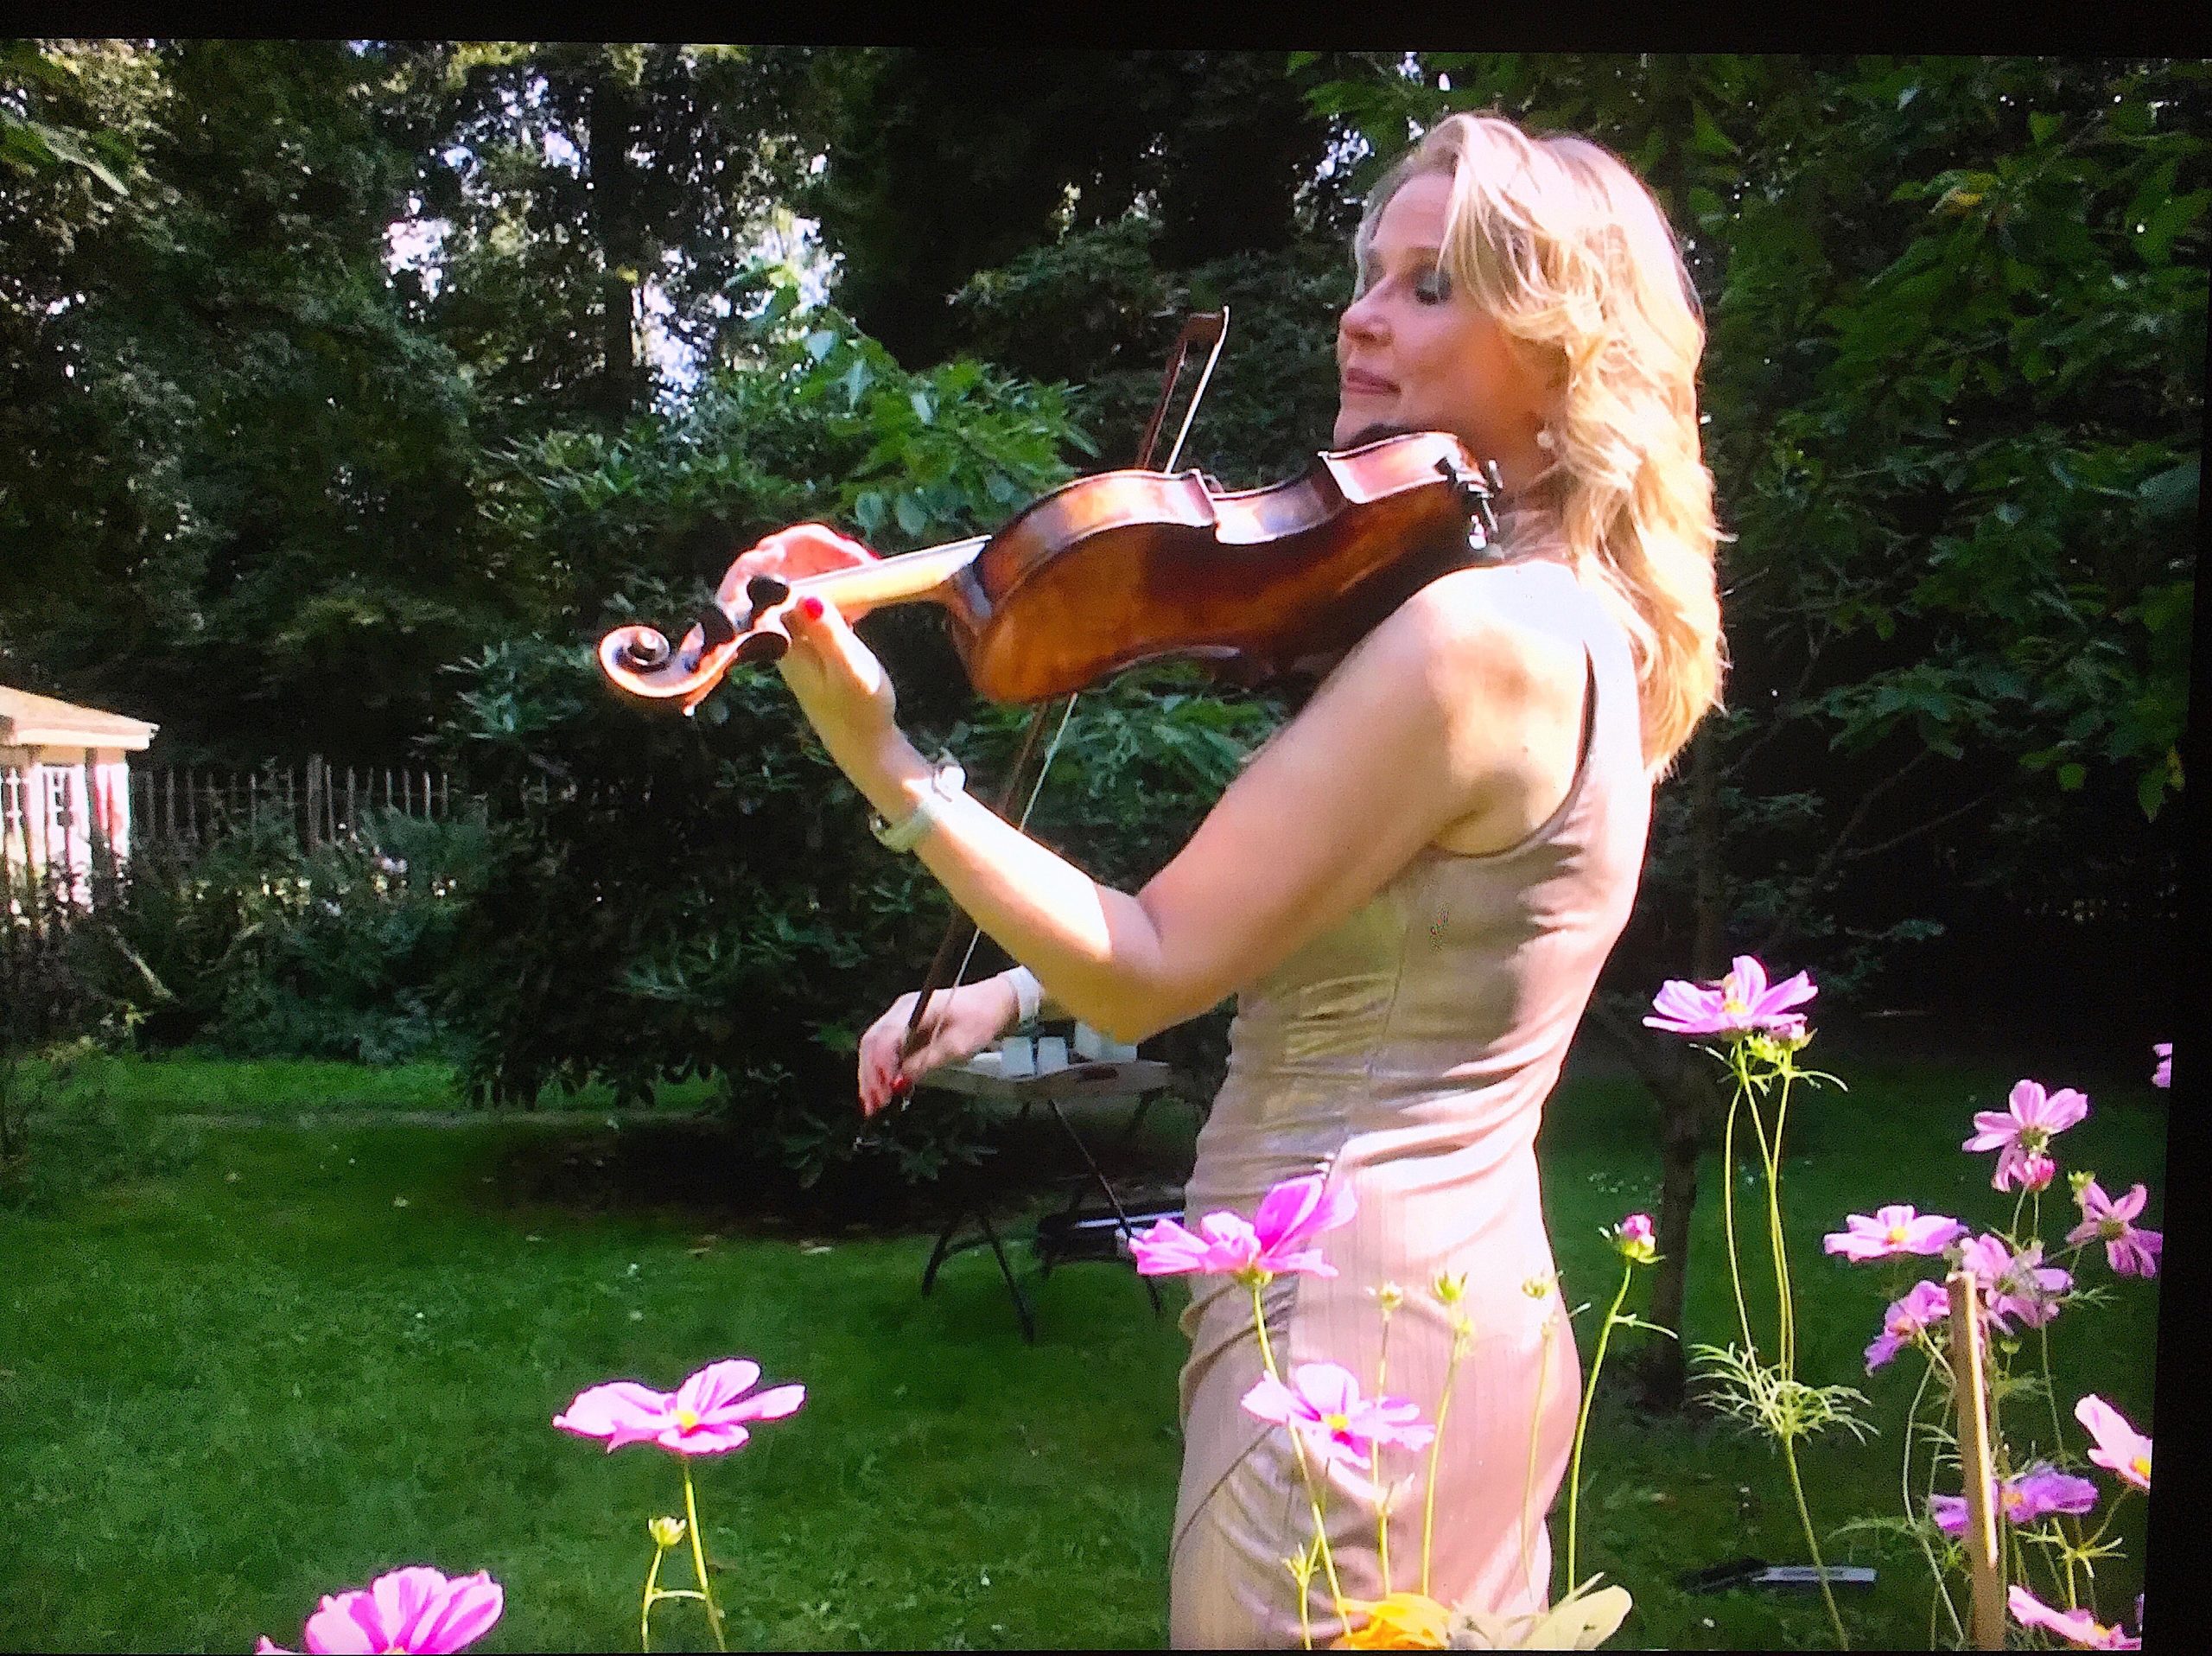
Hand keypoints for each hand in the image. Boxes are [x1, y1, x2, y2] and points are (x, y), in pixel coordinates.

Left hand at [724, 523, 901, 767]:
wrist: (863, 740)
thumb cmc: (860, 710)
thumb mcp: (851, 671)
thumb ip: (830, 635)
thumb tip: (809, 597)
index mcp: (775, 634)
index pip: (761, 572)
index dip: (792, 548)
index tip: (837, 548)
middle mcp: (774, 625)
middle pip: (778, 562)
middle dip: (819, 549)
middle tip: (862, 559)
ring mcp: (790, 623)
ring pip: (798, 569)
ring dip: (831, 559)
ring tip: (868, 569)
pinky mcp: (807, 625)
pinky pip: (814, 583)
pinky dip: (838, 575)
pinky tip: (865, 591)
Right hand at [857, 979, 1019, 1116]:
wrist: (994, 1003)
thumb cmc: (980, 1020)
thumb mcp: (957, 1047)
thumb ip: (926, 1063)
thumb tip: (900, 1082)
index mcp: (915, 1009)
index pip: (886, 1037)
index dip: (881, 1066)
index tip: (885, 1090)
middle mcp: (902, 1010)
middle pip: (873, 1042)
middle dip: (870, 1076)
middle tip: (873, 1104)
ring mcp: (901, 1017)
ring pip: (873, 1046)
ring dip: (871, 1076)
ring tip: (873, 1103)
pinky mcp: (904, 1027)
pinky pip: (884, 1049)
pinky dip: (879, 1070)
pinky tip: (880, 1090)